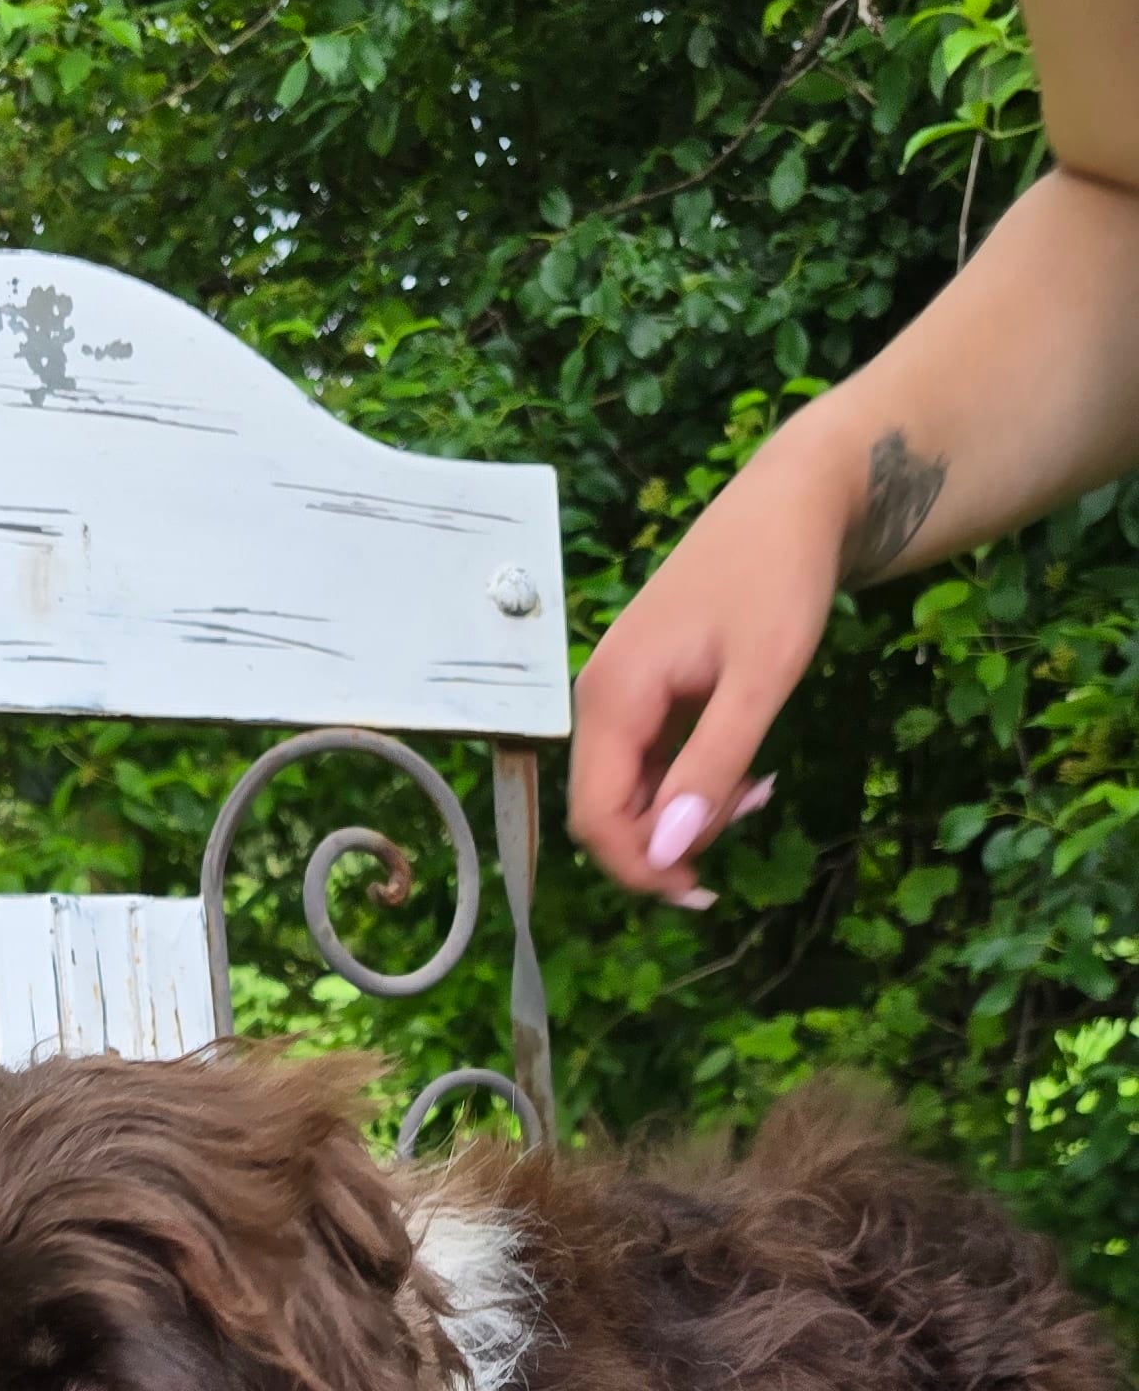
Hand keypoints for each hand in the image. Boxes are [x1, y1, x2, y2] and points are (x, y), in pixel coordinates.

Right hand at [568, 418, 853, 900]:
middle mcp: (601, 697)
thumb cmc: (781, 577)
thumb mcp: (760, 679)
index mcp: (614, 695)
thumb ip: (711, 767)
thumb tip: (668, 853)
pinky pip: (649, 762)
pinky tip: (744, 772)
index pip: (595, 817)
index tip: (702, 890)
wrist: (795, 499)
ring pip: (630, 791)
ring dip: (685, 814)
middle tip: (749, 820)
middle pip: (605, 811)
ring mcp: (620, 693)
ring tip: (757, 791)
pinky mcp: (645, 690)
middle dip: (667, 842)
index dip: (639, 868)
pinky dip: (690, 783)